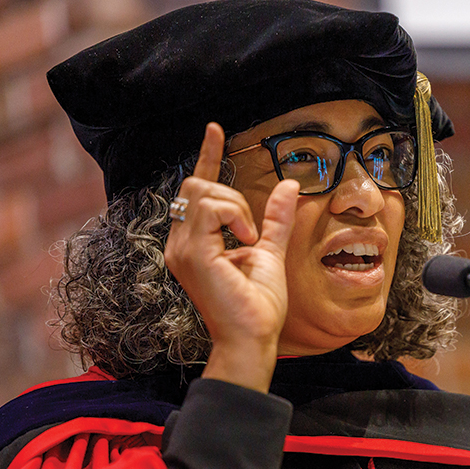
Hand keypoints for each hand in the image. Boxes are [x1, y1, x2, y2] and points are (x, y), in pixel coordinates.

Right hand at [163, 123, 300, 391]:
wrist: (252, 337)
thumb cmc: (258, 306)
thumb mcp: (271, 252)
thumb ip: (276, 220)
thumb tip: (289, 186)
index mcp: (193, 243)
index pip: (194, 190)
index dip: (206, 157)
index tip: (215, 130)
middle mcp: (180, 243)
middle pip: (196, 185)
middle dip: (230, 193)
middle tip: (251, 228)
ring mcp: (182, 248)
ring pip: (203, 192)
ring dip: (236, 206)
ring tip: (248, 238)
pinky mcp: (193, 253)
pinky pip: (212, 207)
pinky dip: (235, 216)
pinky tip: (244, 240)